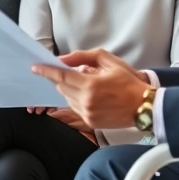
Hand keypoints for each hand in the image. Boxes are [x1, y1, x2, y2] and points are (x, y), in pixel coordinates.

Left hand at [32, 49, 150, 129]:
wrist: (143, 106)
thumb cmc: (127, 81)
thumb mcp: (108, 61)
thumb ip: (83, 57)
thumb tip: (63, 60)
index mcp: (91, 85)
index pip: (61, 76)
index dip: (46, 71)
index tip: (35, 67)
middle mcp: (86, 101)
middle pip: (61, 87)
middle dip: (60, 78)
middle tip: (62, 71)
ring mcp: (87, 114)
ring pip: (66, 98)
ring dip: (68, 89)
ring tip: (85, 83)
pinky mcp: (90, 122)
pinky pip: (74, 107)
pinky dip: (76, 99)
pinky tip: (89, 94)